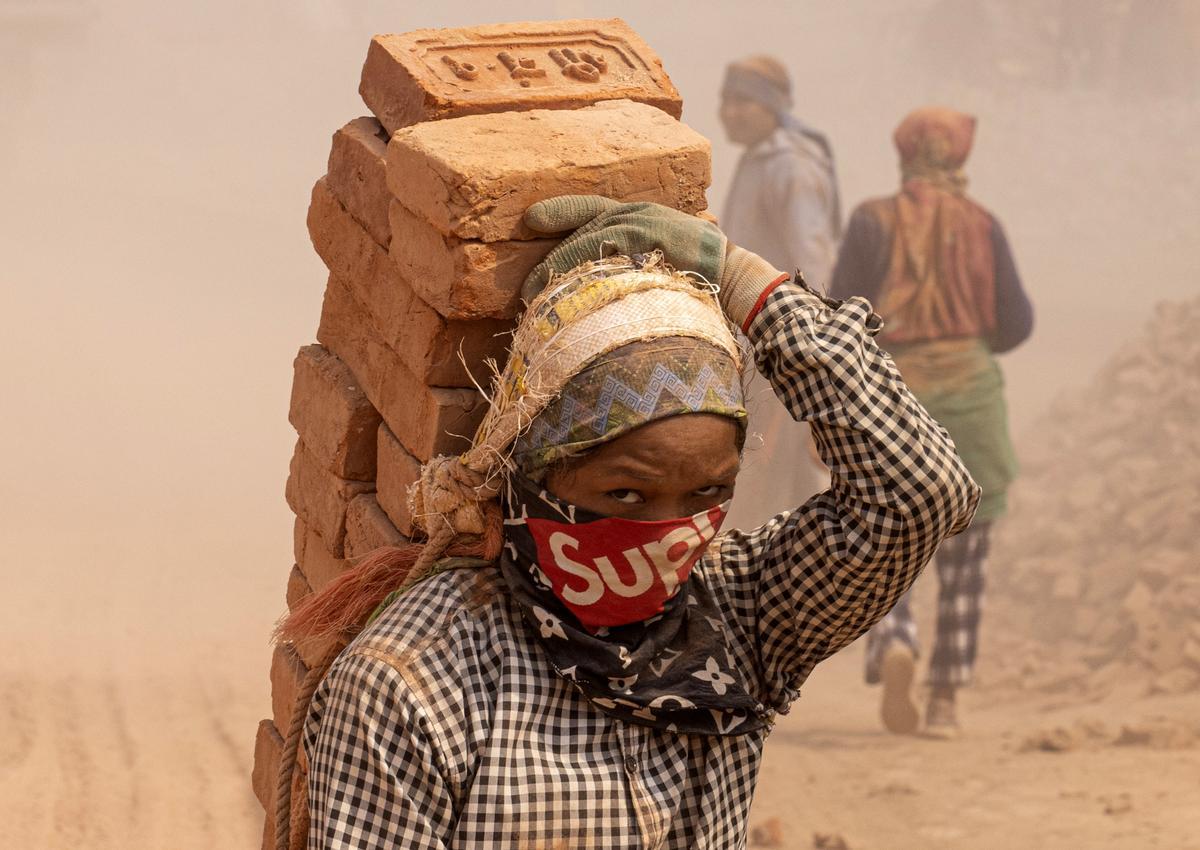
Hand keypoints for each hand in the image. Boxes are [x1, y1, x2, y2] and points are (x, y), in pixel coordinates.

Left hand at [521, 196, 726, 301]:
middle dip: (552, 262)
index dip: (558, 211)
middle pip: (581, 233)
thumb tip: (595, 274)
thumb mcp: (659, 247)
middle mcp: (635, 215)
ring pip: (587, 246)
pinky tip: (567, 296)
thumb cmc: (695, 269)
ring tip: (539, 298)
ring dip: (560, 272)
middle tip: (529, 289)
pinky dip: (582, 278)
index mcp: (636, 212)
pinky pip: (603, 261)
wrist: (731, 275)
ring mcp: (641, 229)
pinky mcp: (645, 247)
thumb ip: (630, 252)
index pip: (588, 208)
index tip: (531, 219)